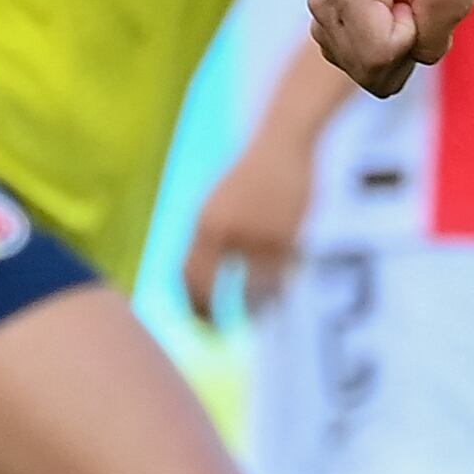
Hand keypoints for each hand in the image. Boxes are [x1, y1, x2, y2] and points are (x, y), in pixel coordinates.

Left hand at [179, 131, 314, 320]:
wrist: (283, 142)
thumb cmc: (252, 173)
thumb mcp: (220, 201)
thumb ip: (210, 235)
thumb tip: (200, 277)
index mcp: (204, 222)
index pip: (188, 275)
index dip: (191, 303)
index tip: (198, 321)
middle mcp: (224, 231)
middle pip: (211, 288)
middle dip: (213, 316)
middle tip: (220, 331)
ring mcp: (255, 234)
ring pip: (251, 287)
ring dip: (252, 306)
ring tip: (255, 315)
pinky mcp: (284, 234)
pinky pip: (280, 274)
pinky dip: (279, 287)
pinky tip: (279, 293)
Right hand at [309, 0, 473, 99]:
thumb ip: (435, 36)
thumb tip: (407, 60)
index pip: (380, 53)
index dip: (411, 36)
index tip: (412, 5)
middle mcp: (324, 7)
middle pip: (371, 72)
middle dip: (405, 51)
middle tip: (411, 14)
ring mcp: (322, 26)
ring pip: (370, 78)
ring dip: (399, 56)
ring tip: (403, 18)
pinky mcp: (329, 41)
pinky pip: (368, 75)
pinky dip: (389, 59)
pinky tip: (391, 28)